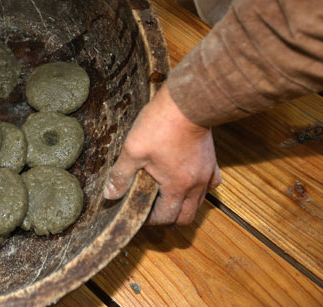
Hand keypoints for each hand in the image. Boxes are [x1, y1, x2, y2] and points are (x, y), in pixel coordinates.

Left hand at [103, 84, 221, 224]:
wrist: (186, 102)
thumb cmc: (159, 125)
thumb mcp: (133, 150)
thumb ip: (121, 175)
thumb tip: (110, 194)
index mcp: (176, 186)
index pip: (166, 217)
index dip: (150, 220)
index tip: (139, 214)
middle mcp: (196, 185)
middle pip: (186, 217)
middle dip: (168, 217)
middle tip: (152, 209)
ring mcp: (206, 173)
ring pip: (199, 202)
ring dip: (183, 204)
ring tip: (165, 195)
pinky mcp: (212, 160)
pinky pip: (211, 183)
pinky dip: (200, 188)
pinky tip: (187, 180)